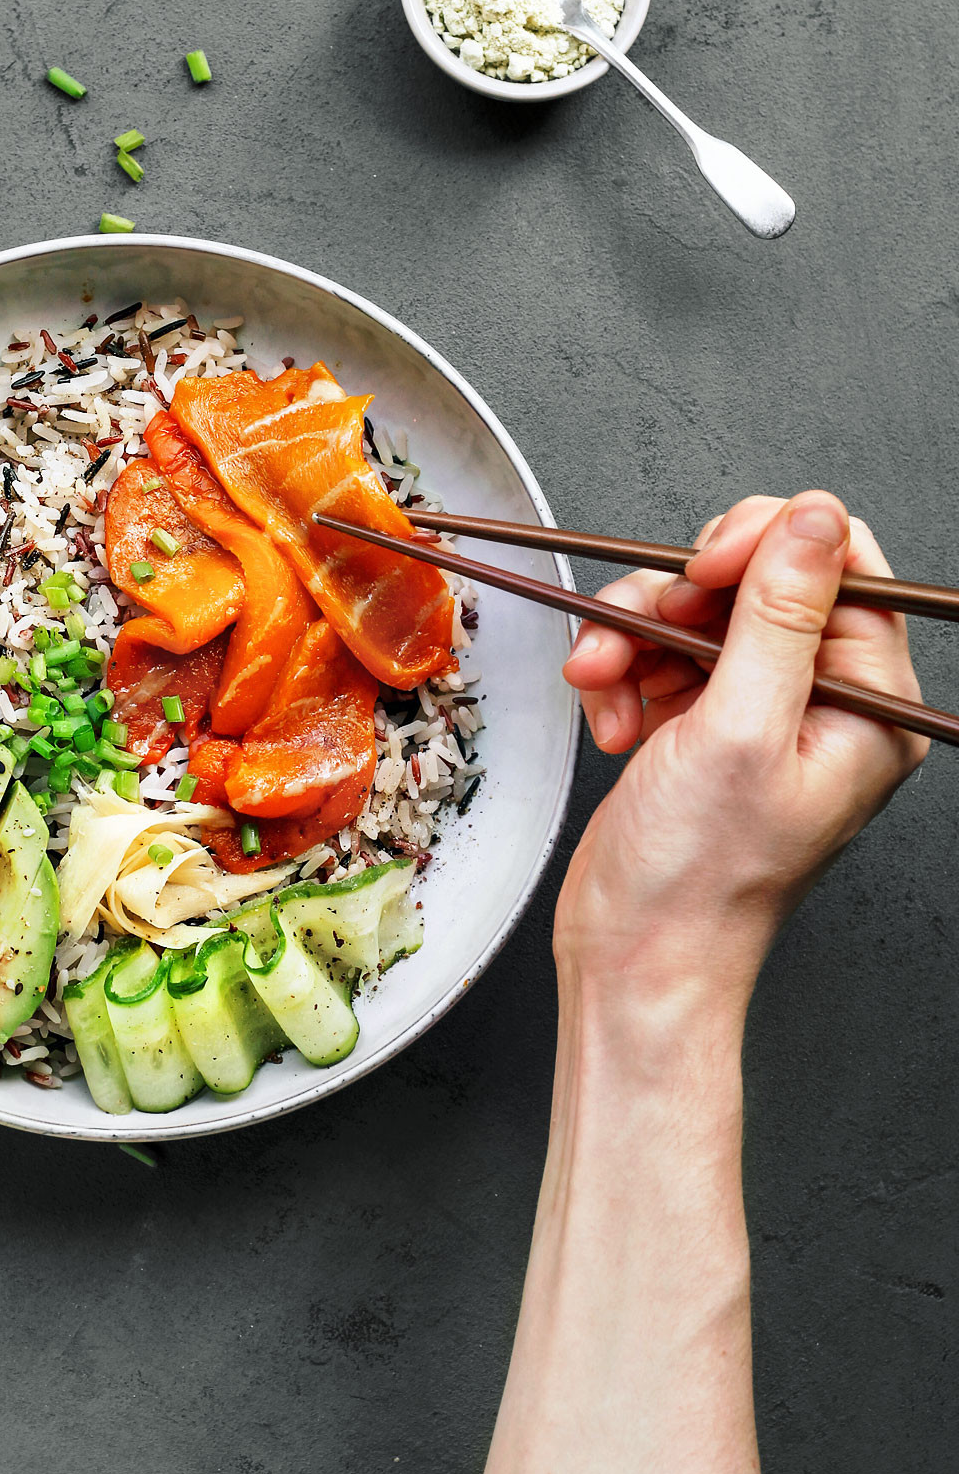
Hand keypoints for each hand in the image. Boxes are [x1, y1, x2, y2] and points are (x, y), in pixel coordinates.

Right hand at [555, 492, 926, 1018]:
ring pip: (696, 608)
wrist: (637, 957)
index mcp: (871, 703)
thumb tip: (812, 516)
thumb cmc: (699, 878)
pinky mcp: (706, 723)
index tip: (701, 569)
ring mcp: (763, 711)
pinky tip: (609, 719)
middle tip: (647, 628)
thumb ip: (779, 613)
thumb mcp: (740, 729)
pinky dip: (622, 672)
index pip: (840, 563)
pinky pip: (660, 651)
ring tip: (603, 679)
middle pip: (758, 576)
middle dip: (679, 595)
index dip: (763, 546)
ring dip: (634, 633)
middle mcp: (827, 701)